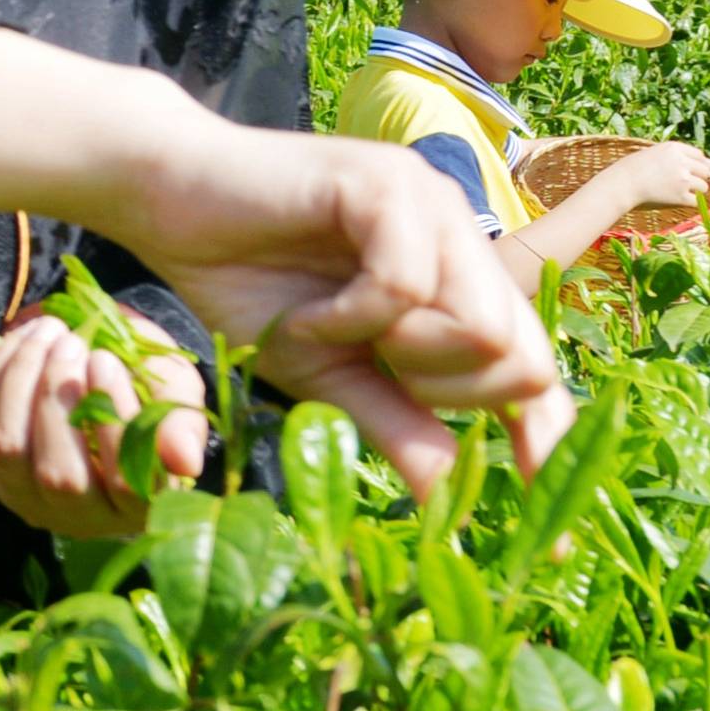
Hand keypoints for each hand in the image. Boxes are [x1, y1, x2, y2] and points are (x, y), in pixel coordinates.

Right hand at [0, 34, 566, 485]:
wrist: (165, 201)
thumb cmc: (246, 281)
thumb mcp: (326, 377)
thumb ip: (393, 426)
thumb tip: (445, 498)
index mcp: (459, 278)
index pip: (533, 367)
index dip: (543, 441)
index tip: (542, 524)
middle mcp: (461, 236)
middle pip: (521, 356)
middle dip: (445, 390)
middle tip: (374, 369)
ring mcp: (430, 203)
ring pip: (478, 323)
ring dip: (399, 352)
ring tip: (332, 332)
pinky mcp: (386, 185)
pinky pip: (406, 286)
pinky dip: (348, 318)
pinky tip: (306, 312)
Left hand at [0, 312, 206, 538]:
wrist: (100, 370)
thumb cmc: (148, 391)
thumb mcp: (177, 400)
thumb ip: (181, 427)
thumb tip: (183, 461)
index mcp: (134, 507)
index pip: (125, 484)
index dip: (113, 423)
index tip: (106, 360)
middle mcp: (77, 516)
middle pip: (58, 476)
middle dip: (59, 399)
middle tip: (74, 343)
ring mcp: (25, 497)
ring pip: (7, 447)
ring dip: (23, 379)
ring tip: (51, 332)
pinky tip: (26, 338)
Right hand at [615, 143, 709, 239]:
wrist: (619, 185)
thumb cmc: (628, 171)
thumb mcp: (651, 154)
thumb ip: (671, 158)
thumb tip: (688, 169)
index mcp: (674, 148)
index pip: (699, 155)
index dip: (699, 165)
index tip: (699, 173)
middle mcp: (682, 161)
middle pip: (705, 170)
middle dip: (702, 179)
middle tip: (695, 187)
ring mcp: (682, 178)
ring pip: (704, 186)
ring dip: (697, 192)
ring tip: (680, 195)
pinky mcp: (680, 196)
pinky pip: (696, 201)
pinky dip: (692, 203)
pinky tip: (679, 203)